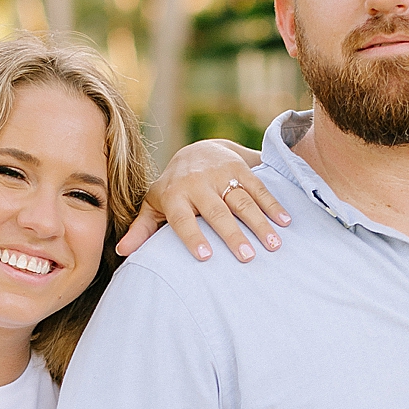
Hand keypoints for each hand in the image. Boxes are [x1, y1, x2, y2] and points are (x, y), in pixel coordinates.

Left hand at [116, 141, 290, 263]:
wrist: (195, 150)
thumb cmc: (172, 189)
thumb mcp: (154, 205)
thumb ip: (142, 229)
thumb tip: (122, 252)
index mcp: (175, 195)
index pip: (183, 219)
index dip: (193, 237)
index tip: (205, 257)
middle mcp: (198, 184)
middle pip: (217, 212)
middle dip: (232, 234)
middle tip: (246, 258)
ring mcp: (220, 174)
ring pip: (242, 200)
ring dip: (260, 222)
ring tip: (273, 245)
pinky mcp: (240, 168)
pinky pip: (258, 187)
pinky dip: (273, 204)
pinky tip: (286, 222)